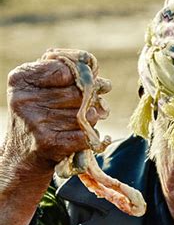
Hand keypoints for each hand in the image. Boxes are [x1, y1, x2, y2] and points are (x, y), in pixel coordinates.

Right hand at [0, 52, 107, 224]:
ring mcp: (36, 123)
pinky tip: (92, 136)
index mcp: (20, 80)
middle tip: (101, 100)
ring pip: (83, 115)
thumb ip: (56, 73)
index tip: (91, 78)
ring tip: (92, 119)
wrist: (22, 159)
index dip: (81, 74)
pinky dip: (92, 137)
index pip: (63, 70)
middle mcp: (24, 100)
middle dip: (92, 98)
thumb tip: (91, 65)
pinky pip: (84, 136)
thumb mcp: (35, 91)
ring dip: (94, 118)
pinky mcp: (49, 144)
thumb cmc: (35, 119)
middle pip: (76, 93)